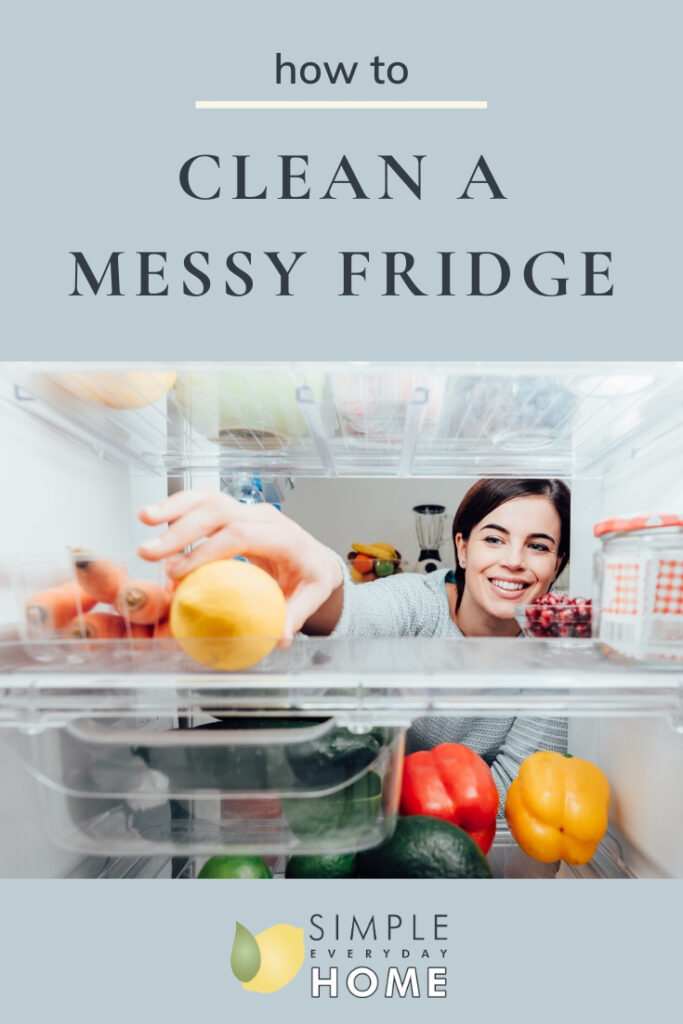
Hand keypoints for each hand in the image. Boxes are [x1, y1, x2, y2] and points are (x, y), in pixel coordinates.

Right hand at [137, 488, 342, 638]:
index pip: (241, 535)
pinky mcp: (235, 511)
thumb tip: (279, 637)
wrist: (314, 558)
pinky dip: (178, 507)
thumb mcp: (311, 598)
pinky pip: (204, 503)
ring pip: (208, 498)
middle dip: (181, 529)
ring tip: (144, 519)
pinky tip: (154, 517)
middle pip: (219, 511)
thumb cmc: (310, 578)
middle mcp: (264, 517)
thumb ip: (294, 615)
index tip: (179, 572)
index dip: (207, 551)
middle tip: (150, 552)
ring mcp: (248, 510)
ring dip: (174, 507)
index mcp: (284, 536)